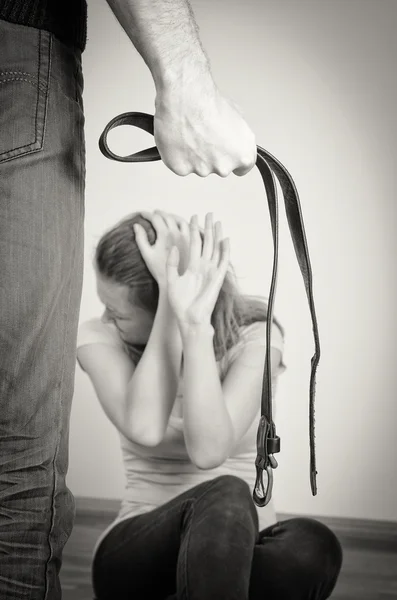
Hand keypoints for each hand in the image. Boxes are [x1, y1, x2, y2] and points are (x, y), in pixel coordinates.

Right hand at [133, 210, 190, 286]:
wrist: (175, 283)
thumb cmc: (159, 270)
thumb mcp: (147, 254)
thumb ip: (140, 239)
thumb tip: (136, 225)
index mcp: (165, 234)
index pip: (155, 218)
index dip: (147, 214)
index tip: (142, 213)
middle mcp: (177, 233)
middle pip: (168, 216)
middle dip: (159, 213)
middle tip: (153, 213)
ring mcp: (187, 237)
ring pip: (180, 220)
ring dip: (172, 216)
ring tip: (166, 217)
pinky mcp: (193, 243)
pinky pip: (190, 228)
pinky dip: (183, 223)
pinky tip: (179, 225)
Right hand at [154, 78, 256, 177]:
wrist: (186, 97)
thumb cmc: (209, 102)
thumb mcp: (237, 115)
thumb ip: (237, 135)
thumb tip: (232, 136)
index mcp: (243, 155)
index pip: (242, 168)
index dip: (233, 160)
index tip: (227, 155)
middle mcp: (225, 167)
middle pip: (219, 167)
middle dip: (212, 155)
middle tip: (203, 136)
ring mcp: (203, 170)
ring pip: (198, 166)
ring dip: (194, 155)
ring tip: (189, 133)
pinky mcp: (182, 169)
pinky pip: (180, 165)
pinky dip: (178, 155)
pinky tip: (178, 139)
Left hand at [166, 213, 229, 327]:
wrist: (189, 318)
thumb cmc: (180, 303)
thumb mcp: (172, 280)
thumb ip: (172, 264)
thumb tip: (173, 247)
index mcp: (192, 267)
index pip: (193, 244)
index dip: (193, 231)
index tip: (192, 218)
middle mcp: (202, 267)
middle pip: (206, 243)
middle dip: (206, 228)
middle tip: (208, 213)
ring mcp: (211, 271)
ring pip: (215, 249)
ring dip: (216, 235)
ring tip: (217, 221)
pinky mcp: (217, 278)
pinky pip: (222, 262)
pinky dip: (224, 251)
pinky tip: (225, 239)